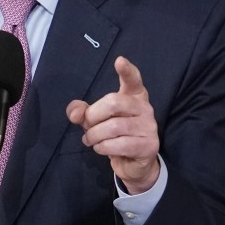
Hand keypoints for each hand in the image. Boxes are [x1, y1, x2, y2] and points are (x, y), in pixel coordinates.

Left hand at [66, 56, 159, 192]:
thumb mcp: (96, 120)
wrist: (133, 163)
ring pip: (114, 126)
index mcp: (134, 96)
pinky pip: (119, 145)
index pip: (133, 80)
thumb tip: (75, 114)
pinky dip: (103, 148)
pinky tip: (101, 148)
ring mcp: (149, 126)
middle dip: (93, 116)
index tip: (119, 61)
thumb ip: (83, 112)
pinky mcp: (149, 145)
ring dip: (95, 136)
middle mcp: (145, 108)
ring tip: (91, 140)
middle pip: (113, 102)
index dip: (126, 71)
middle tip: (87, 126)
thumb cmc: (114, 135)